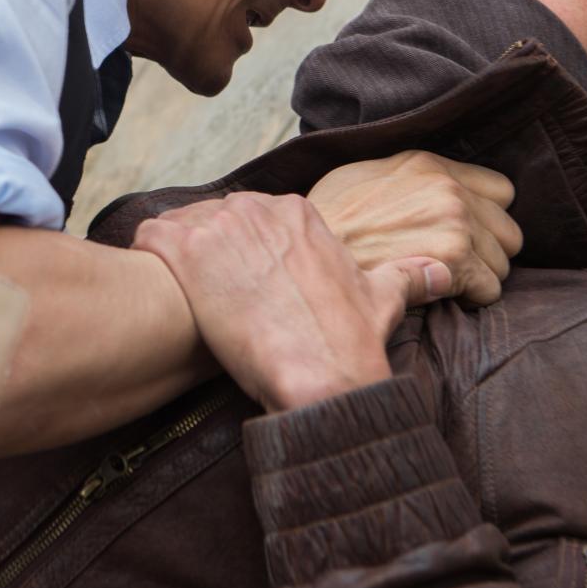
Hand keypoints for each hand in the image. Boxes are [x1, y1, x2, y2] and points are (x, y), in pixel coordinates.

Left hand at [133, 192, 451, 412]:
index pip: (252, 220)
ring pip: (180, 228)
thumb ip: (406, 277)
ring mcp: (219, 224)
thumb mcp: (382, 300)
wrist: (318, 379)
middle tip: (212, 301)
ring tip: (182, 301)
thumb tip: (440, 270)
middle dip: (209, 258)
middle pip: (214, 222)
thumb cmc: (347, 345)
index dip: (241, 256)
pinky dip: (146, 260)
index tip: (240, 287)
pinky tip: (159, 291)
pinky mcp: (185, 249)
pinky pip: (148, 238)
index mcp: (299, 214)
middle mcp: (258, 209)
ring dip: (177, 263)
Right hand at [307, 151, 520, 305]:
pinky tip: (438, 294)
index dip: (485, 217)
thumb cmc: (328, 223)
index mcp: (430, 164)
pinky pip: (490, 288)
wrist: (306, 252)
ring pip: (502, 263)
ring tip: (439, 280)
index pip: (501, 190)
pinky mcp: (455, 259)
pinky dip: (470, 298)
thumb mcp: (365, 176)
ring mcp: (456, 223)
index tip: (462, 234)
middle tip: (452, 264)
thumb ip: (409, 179)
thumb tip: (429, 192)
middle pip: (508, 231)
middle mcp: (449, 189)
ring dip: (477, 277)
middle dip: (487, 251)